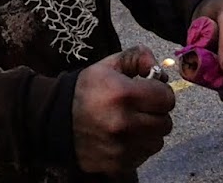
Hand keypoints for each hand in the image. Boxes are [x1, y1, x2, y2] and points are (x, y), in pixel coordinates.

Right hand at [72, 45, 176, 173]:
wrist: (56, 120)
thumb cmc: (86, 90)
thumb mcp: (108, 65)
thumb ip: (136, 57)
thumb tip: (159, 67)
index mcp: (122, 94)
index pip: (166, 97)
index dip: (160, 92)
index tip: (149, 91)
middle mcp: (124, 123)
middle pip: (165, 122)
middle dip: (156, 112)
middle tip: (141, 107)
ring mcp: (121, 147)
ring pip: (157, 141)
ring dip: (149, 131)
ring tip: (132, 122)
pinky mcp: (118, 164)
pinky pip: (144, 155)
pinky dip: (139, 146)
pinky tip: (124, 136)